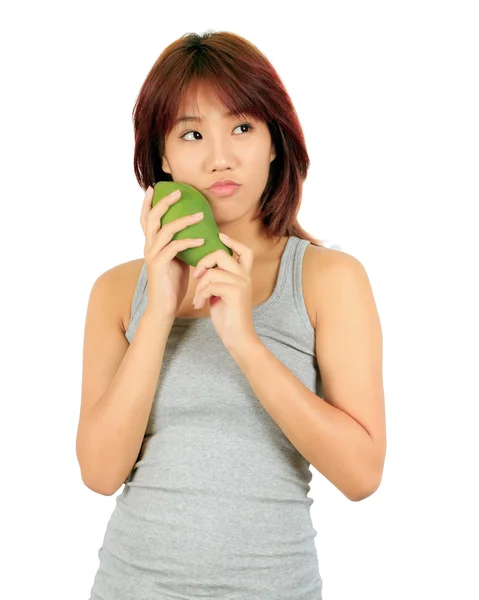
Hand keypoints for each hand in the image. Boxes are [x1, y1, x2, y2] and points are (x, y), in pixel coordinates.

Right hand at [140, 186, 204, 321]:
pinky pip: (175, 247)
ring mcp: (153, 255)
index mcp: (151, 244)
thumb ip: (181, 246)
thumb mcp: (178, 261)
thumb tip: (196, 233)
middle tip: (178, 192)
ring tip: (200, 215)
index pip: (146, 219)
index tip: (155, 187)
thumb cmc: (172, 285)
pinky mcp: (159, 265)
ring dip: (184, 220)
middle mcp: (148, 247)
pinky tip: (202, 240)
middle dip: (164, 202)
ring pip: (165, 230)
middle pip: (152, 218)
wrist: (164, 308)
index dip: (148, 203)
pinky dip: (189, 241)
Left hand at [192, 233, 258, 352]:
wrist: (237, 337)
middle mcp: (245, 277)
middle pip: (221, 254)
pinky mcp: (235, 292)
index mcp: (244, 276)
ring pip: (211, 272)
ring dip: (199, 287)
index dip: (232, 241)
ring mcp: (241, 284)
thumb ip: (217, 279)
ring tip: (197, 300)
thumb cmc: (227, 317)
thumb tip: (204, 267)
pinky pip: (210, 285)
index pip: (244, 250)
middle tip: (196, 277)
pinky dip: (200, 295)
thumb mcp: (221, 293)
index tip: (219, 236)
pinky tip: (199, 305)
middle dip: (203, 263)